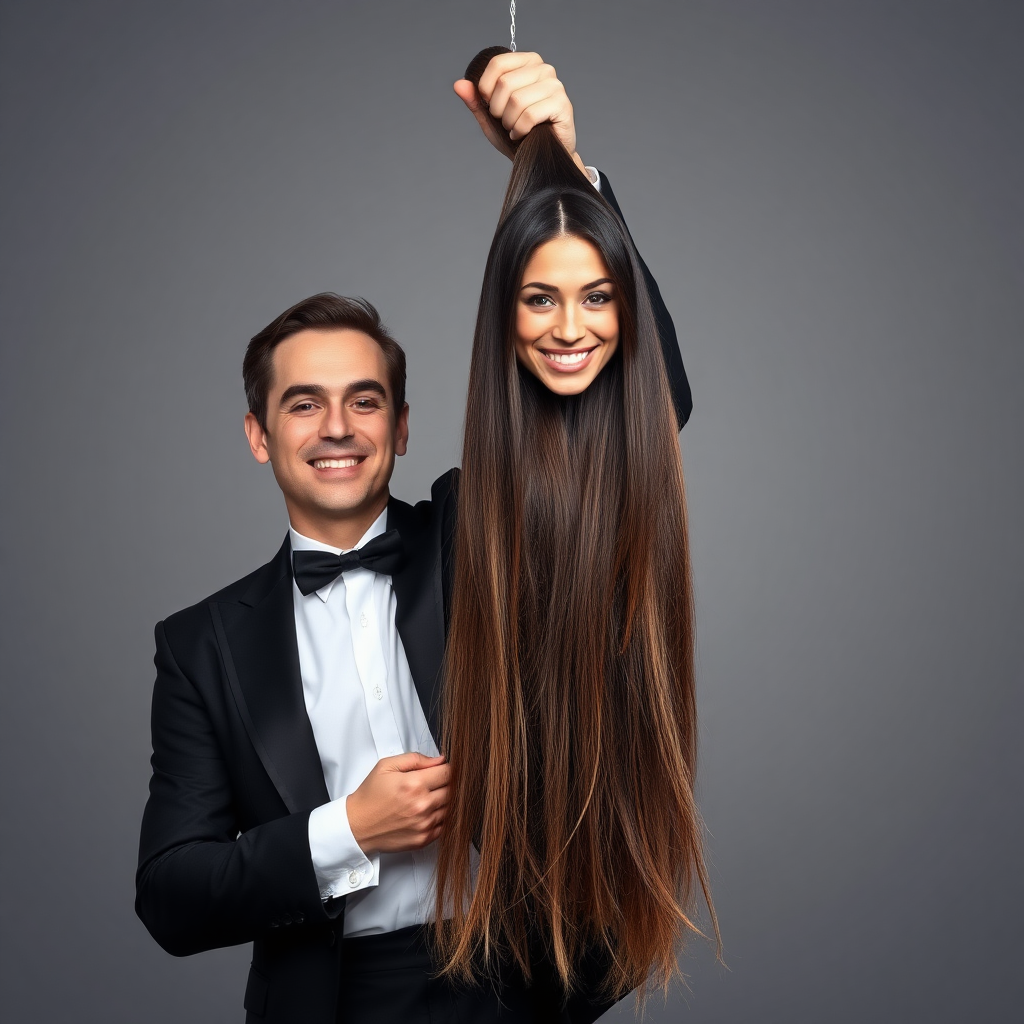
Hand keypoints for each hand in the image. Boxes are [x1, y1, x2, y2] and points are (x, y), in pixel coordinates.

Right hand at [345, 752, 449, 853]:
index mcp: (414, 784)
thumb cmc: (370, 796)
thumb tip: (439, 760)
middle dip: (447, 784)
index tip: (441, 770)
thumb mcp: (386, 766)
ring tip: (429, 797)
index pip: (448, 772)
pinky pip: (445, 825)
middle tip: (435, 783)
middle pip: (453, 790)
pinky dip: (441, 817)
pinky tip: (428, 812)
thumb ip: (415, 759)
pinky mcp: (424, 839)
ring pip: (451, 808)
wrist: (357, 825)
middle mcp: (422, 805)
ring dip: (445, 801)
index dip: (446, 768)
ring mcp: (424, 824)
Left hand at [454, 50, 586, 173]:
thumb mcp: (491, 117)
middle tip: (505, 122)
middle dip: (498, 110)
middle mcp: (543, 69)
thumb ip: (475, 101)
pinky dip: (520, 130)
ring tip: (514, 129)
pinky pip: (530, 115)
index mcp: (527, 62)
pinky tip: (522, 135)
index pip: (497, 63)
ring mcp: (555, 86)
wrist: (542, 157)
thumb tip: (458, 84)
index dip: (485, 88)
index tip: (489, 106)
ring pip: (517, 100)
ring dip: (509, 122)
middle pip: (505, 83)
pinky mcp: (562, 105)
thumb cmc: (518, 134)